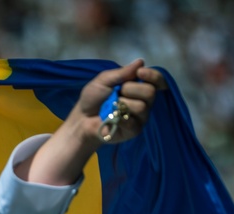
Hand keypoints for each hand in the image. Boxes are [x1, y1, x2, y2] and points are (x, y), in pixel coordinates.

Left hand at [20, 61, 167, 185]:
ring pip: (146, 103)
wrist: (78, 124)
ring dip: (127, 100)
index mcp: (135, 90)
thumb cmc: (88, 103)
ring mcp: (140, 119)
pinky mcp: (134, 132)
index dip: (152, 75)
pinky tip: (115, 116)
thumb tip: (140, 61)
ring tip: (112, 105)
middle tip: (116, 92)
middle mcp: (141, 104)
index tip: (141, 71)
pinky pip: (138, 119)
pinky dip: (124, 113)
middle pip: (152, 90)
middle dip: (133, 87)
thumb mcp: (101, 83)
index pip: (155, 79)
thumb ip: (120, 73)